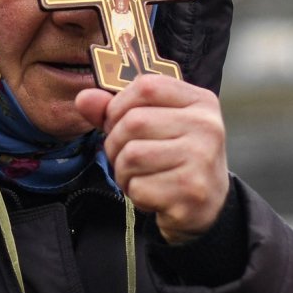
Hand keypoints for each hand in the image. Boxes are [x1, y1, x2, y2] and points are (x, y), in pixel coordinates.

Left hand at [76, 74, 228, 243]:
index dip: (120, 104)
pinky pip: (138, 187)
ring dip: (123, 171)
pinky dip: (135, 193)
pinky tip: (152, 194)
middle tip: (127, 158)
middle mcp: (206, 125)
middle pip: (133, 122)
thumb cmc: (176, 158)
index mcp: (200, 101)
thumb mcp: (155, 125)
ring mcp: (202, 158)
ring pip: (132, 155)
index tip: (118, 122)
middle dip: (116, 144)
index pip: (147, 85)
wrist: (209, 206)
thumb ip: (118, 109)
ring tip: (139, 176)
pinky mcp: (191, 191)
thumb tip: (84, 98)